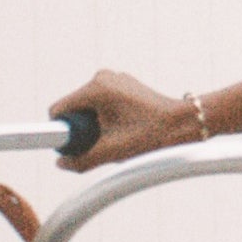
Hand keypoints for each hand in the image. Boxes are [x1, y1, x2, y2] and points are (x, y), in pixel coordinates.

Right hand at [49, 70, 195, 171]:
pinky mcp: (124, 84)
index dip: (64, 132)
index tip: (78, 145)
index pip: (59, 110)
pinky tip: (126, 127)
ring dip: (96, 125)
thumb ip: (81, 160)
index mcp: (96, 88)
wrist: (183, 123)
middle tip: (105, 143)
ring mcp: (115, 79)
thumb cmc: (151, 136)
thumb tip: (61, 164)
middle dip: (83, 129)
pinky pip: (102, 104)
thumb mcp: (111, 152)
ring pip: (88, 108)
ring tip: (118, 135)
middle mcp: (103, 77)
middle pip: (74, 109)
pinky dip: (107, 118)